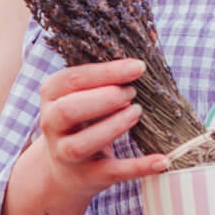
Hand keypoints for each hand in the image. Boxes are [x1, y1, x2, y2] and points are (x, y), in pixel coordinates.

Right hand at [37, 56, 168, 195]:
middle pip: (70, 110)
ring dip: (114, 126)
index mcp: (51, 95)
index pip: (73, 79)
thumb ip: (107, 72)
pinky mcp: (87, 177)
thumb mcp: (84, 92)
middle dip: (105, 98)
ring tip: (137, 113)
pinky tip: (163, 160)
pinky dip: (139, 167)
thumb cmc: (83, 117)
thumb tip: (150, 38)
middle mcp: (51, 124)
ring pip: (83, 143)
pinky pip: (112, 172)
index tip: (138, 67)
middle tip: (132, 93)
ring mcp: (66, 154)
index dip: (107, 72)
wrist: (65, 169)